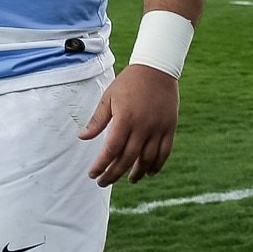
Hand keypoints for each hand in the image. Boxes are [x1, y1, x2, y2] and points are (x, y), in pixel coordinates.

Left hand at [79, 64, 178, 185]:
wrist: (156, 68)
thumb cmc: (129, 82)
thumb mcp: (109, 97)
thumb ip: (97, 120)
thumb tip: (83, 137)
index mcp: (125, 118)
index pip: (111, 149)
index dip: (101, 165)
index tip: (93, 174)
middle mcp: (142, 126)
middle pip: (127, 158)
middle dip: (113, 174)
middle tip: (103, 182)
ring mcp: (158, 128)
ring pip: (147, 159)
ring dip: (137, 173)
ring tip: (129, 180)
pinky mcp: (169, 127)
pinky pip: (164, 152)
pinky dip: (157, 165)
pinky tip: (149, 172)